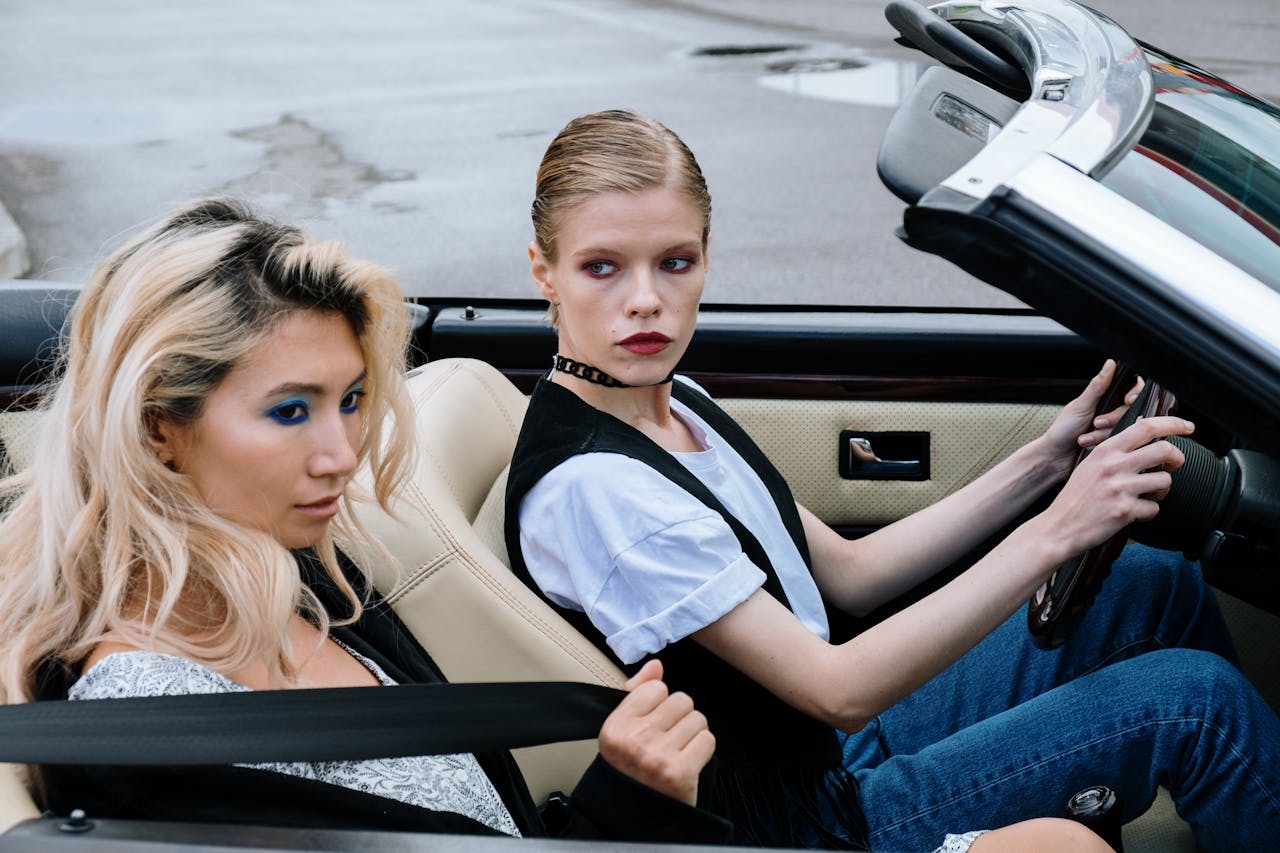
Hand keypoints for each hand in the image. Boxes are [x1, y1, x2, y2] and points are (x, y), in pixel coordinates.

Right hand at [597, 659, 715, 805]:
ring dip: (692, 733)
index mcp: (615, 726)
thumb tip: (656, 665)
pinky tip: (688, 761)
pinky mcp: (680, 772)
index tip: (653, 723)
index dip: (659, 704)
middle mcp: (635, 740)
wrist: (636, 816)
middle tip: (668, 738)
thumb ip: (637, 693)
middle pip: (681, 700)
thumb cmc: (630, 769)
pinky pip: (707, 739)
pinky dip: (702, 750)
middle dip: (679, 717)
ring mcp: (658, 756)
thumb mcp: (622, 730)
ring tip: (678, 750)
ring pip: (697, 718)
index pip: (656, 688)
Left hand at [1039, 359, 1143, 478]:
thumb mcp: (1081, 406)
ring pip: (1126, 427)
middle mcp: (1112, 410)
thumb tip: (1111, 363)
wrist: (1055, 458)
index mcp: (1105, 397)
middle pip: (1131, 409)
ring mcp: (1114, 428)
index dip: (1134, 392)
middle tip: (1096, 423)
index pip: (1131, 388)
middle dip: (1113, 418)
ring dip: (1104, 433)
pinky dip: (1102, 443)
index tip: (1128, 400)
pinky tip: (1087, 445)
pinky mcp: (1113, 443)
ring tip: (1084, 438)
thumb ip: (1098, 386)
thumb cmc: (1063, 430)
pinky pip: (1121, 441)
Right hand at [1039, 413, 1193, 558]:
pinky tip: (1134, 512)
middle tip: (1173, 466)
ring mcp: (1120, 488)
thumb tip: (1142, 436)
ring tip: (1148, 495)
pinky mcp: (1125, 510)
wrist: (1058, 526)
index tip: (1187, 427)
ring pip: (1165, 480)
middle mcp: (1114, 466)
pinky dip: (1148, 512)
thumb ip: (1114, 451)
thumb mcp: (1090, 465)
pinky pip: (1154, 508)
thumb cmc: (1075, 497)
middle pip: (1164, 450)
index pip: (1146, 427)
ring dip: (1162, 490)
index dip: (1173, 424)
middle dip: (1177, 458)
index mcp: (1106, 451)